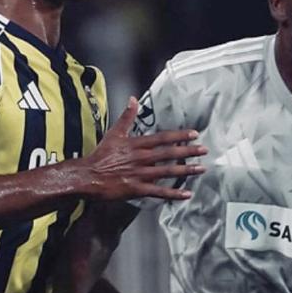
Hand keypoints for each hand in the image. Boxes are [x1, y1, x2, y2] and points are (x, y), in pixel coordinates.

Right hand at [76, 97, 206, 201]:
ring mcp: (140, 174)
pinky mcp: (137, 189)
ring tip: (201, 169)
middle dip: (188, 152)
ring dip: (185, 171)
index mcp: (136, 144)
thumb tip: (133, 99)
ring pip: (167, 172)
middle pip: (168, 154)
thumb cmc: (101, 155)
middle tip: (204, 150)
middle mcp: (141, 158)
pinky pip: (158, 192)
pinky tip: (186, 194)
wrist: (88, 176)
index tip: (194, 134)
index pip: (162, 138)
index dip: (179, 136)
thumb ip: (126, 116)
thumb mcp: (114, 133)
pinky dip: (173, 193)